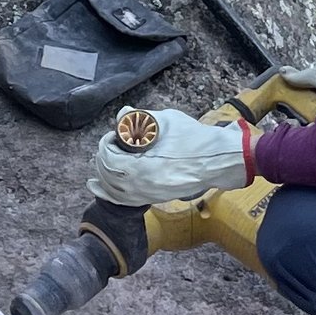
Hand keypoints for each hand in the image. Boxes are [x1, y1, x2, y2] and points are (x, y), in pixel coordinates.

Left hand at [86, 107, 247, 205]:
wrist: (217, 160)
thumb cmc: (194, 139)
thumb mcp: (167, 121)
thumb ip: (141, 119)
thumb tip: (122, 113)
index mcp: (142, 167)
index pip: (109, 158)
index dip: (106, 144)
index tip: (114, 134)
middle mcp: (141, 186)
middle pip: (108, 174)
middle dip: (104, 156)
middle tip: (112, 143)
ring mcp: (147, 195)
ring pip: (113, 189)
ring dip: (105, 173)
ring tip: (106, 158)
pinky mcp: (154, 198)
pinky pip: (124, 201)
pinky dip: (109, 193)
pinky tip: (98, 187)